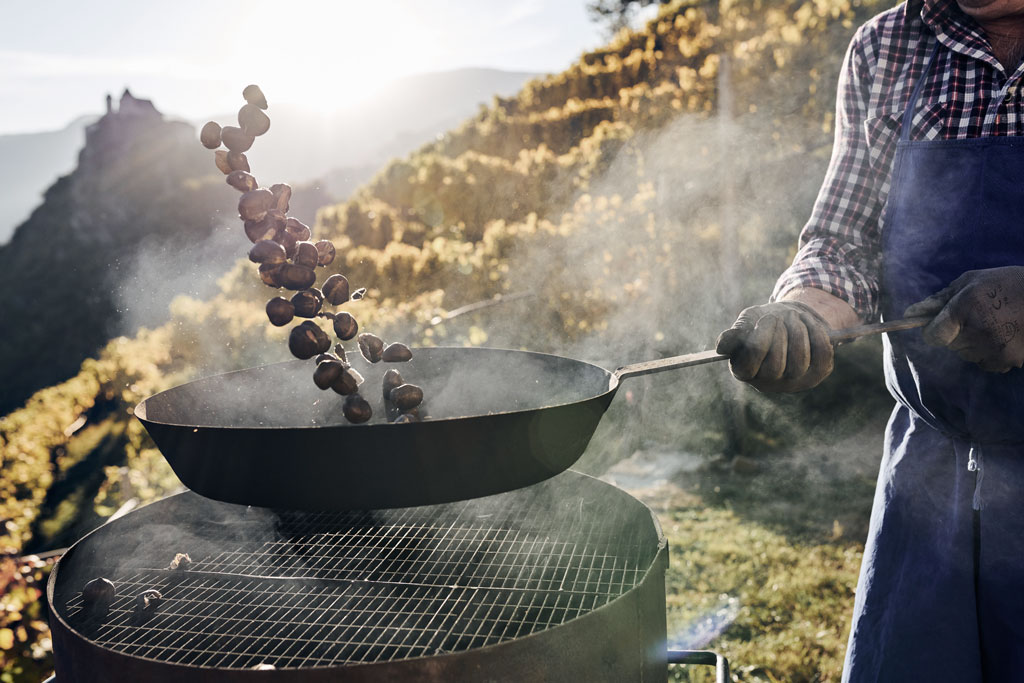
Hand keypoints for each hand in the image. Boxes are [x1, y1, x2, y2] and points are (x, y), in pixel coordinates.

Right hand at [716, 301, 834, 391]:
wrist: (791, 318)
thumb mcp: (748, 322)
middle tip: (782, 315)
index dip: (759, 342)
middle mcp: (768, 382)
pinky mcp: (816, 375)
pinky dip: (817, 334)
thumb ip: (736, 332)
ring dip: (798, 332)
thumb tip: (721, 346)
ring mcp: (794, 382)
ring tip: (794, 316)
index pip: (748, 366)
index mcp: (744, 371)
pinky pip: (821, 357)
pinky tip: (809, 322)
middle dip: (780, 336)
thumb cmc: (763, 322)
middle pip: (774, 368)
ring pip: (798, 363)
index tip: (767, 319)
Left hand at [904, 266, 1023, 372]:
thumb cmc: (1005, 284)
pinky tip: (1004, 336)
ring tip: (994, 325)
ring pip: (967, 355)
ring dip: (973, 344)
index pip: (933, 335)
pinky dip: (990, 354)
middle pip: (950, 345)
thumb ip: (939, 299)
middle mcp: (978, 331)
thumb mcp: (970, 281)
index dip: (933, 331)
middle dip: (956, 334)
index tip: (940, 325)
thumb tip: (911, 313)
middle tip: (977, 318)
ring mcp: (994, 348)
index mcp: (965, 307)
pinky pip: (986, 363)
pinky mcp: (1008, 360)